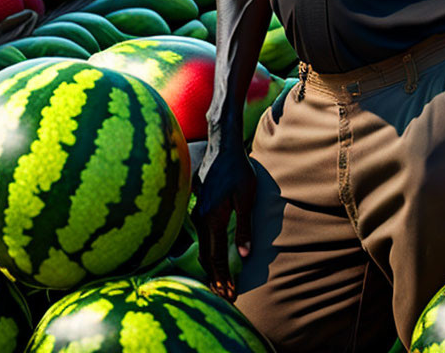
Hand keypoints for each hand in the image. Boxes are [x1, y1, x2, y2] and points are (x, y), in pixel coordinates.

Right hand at [194, 146, 255, 299]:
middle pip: (205, 256)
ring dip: (211, 266)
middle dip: (215, 278)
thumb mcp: (247, 199)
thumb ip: (244, 228)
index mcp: (212, 218)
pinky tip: (214, 259)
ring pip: (202, 248)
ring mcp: (197, 213)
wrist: (222, 148)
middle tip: (225, 296)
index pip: (216, 256)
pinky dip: (208, 252)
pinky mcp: (198, 208)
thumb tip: (244, 256)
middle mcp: (200, 219)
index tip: (229, 293)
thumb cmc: (239, 171)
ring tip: (220, 283)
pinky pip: (201, 237)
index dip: (222, 277)